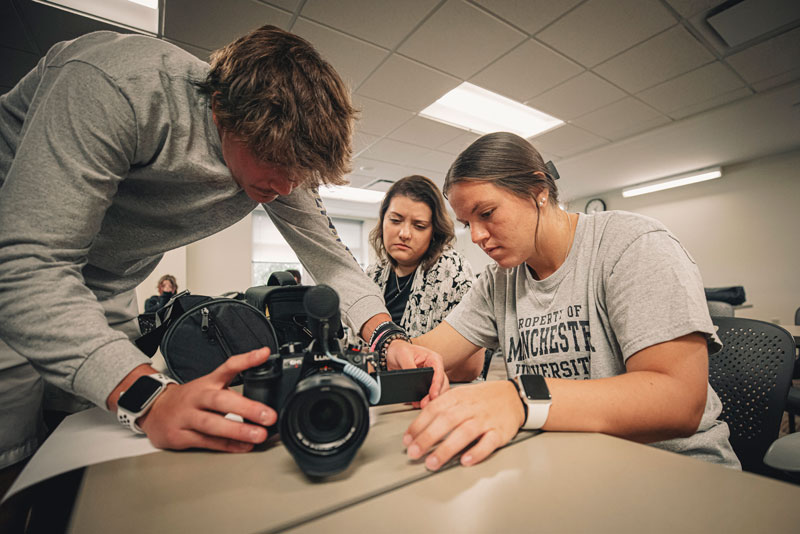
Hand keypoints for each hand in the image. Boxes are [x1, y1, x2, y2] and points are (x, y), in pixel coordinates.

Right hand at [138, 347, 276, 452]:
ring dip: (238, 431)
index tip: (264, 354)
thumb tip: (264, 399)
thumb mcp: (208, 387)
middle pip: (220, 400)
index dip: (246, 360)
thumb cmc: (189, 400)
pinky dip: (227, 446)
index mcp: (207, 382)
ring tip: (258, 435)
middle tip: (268, 416)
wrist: (153, 411)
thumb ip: (233, 390)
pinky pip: (206, 442)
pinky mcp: (180, 436)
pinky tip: (244, 446)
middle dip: (246, 408)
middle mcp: (197, 397)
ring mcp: (186, 417)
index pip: (227, 367)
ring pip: (212, 424)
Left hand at [386, 339, 448, 406]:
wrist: (390, 354)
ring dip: (430, 400)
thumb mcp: (403, 355)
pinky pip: (427, 395)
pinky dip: (423, 400)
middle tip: (425, 404)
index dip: (437, 385)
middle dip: (434, 396)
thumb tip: (413, 380)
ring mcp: (430, 378)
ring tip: (420, 405)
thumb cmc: (399, 350)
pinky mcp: (424, 385)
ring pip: (436, 392)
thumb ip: (410, 366)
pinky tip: (416, 403)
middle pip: (441, 385)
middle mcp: (435, 369)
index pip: (439, 374)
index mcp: (433, 359)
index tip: (433, 395)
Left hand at [403, 380, 524, 469]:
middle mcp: (470, 408)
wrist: (513, 396)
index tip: (407, 440)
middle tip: (414, 453)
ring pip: (464, 433)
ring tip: (432, 462)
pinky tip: (465, 460)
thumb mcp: (460, 395)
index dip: (418, 425)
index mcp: (457, 397)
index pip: (434, 410)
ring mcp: (485, 420)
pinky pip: (488, 442)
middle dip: (427, 438)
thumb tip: (418, 424)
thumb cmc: (483, 399)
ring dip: (446, 449)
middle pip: (446, 421)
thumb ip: (441, 407)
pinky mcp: (500, 432)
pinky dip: (477, 452)